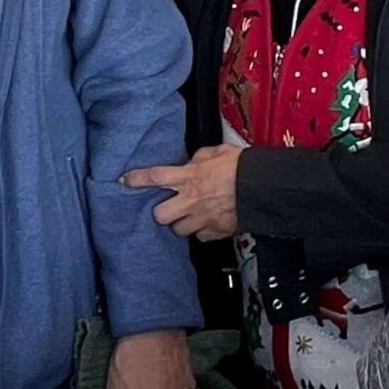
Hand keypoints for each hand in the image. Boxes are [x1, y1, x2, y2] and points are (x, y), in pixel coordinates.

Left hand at [125, 145, 241, 239]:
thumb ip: (199, 158)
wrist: (263, 187)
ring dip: (182, 223)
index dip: (137, 179)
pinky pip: (200, 237)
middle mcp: (191, 199)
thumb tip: (192, 162)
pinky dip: (201, 232)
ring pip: (179, 230)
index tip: (125, 180)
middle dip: (161, 213)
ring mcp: (202, 218)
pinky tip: (207, 223)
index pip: (155, 177)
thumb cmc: (242, 167)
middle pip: (160, 215)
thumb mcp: (218, 152)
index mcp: (189, 177)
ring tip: (190, 216)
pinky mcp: (215, 231)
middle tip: (169, 207)